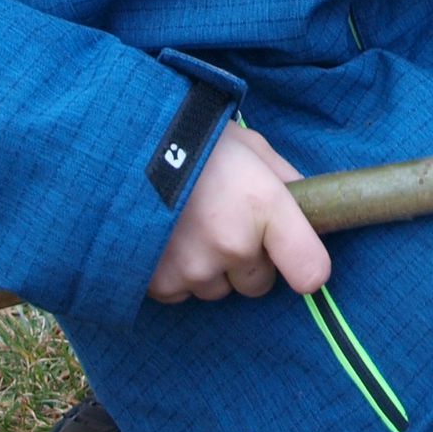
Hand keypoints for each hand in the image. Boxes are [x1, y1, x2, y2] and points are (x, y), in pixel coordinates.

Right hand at [147, 121, 331, 303]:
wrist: (122, 143)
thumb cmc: (195, 139)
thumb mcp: (251, 146)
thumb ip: (284, 180)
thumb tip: (308, 206)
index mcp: (265, 207)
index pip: (310, 271)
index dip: (306, 266)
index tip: (298, 259)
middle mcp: (234, 244)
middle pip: (258, 283)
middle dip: (246, 260)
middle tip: (221, 222)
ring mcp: (195, 268)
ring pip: (217, 290)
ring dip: (208, 267)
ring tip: (187, 226)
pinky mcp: (159, 283)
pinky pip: (180, 293)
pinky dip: (174, 273)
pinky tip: (165, 239)